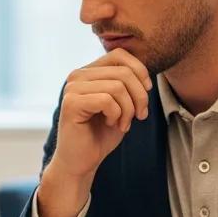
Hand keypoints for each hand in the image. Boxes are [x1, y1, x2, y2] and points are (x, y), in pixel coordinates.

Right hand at [37, 49, 152, 216]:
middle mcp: (77, 76)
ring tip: (124, 123)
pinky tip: (111, 125)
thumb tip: (145, 72)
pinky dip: (117, 115)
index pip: (120, 55)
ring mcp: (72, 88)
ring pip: (118, 86)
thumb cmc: (101, 134)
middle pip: (123, 72)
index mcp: (88, 72)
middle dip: (140, 96)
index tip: (146, 92)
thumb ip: (128, 84)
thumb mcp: (121, 104)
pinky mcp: (71, 103)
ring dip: (129, 109)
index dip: (140, 71)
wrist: (81, 161)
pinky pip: (107, 100)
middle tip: (139, 116)